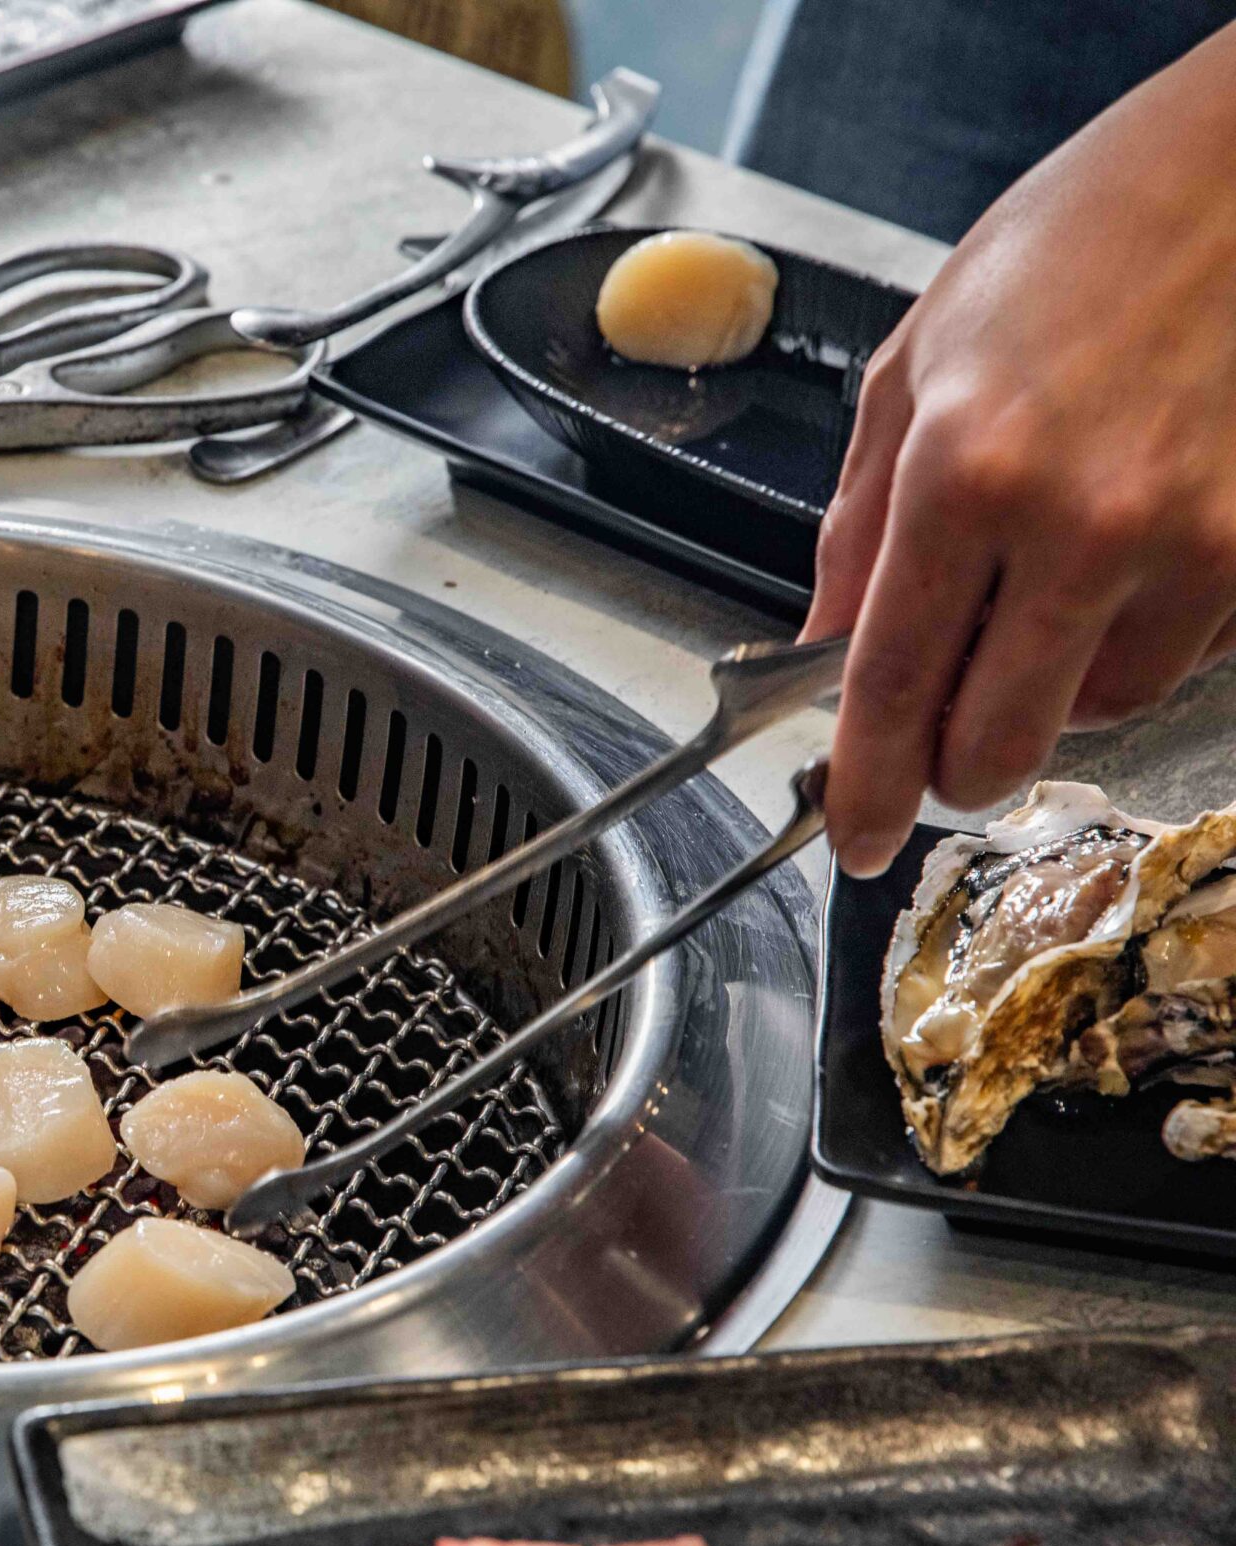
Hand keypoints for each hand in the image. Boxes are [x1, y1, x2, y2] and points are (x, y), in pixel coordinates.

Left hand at [803, 23, 1235, 876]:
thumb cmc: (1082, 241)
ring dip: (1048, 692)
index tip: (855, 836)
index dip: (868, 782)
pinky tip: (1118, 562)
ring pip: (1095, 711)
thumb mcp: (914, 366)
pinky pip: (1179, 661)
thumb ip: (859, 527)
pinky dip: (1131, 644)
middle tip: (933, 745)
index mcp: (966, 472)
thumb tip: (821, 647)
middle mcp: (1082, 523)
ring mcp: (1193, 545)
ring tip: (1039, 592)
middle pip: (996, 740)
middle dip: (952, 765)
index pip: (890, 682)